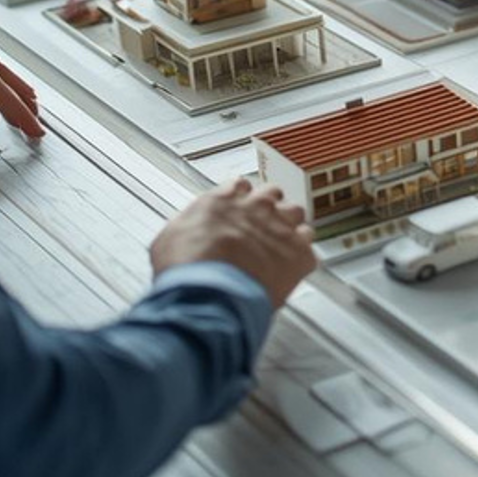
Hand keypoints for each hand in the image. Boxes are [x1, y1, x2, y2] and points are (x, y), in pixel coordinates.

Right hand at [151, 178, 317, 306]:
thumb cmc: (187, 268)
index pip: (241, 185)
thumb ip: (188, 227)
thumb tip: (187, 234)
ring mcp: (282, 226)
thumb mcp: (169, 238)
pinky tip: (289, 269)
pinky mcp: (299, 251)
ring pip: (296, 215)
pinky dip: (300, 257)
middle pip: (273, 195)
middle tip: (261, 227)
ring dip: (289, 227)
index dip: (241, 199)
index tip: (239, 209)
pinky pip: (308, 248)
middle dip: (269, 209)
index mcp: (225, 199)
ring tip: (279, 246)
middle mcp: (257, 206)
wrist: (210, 291)